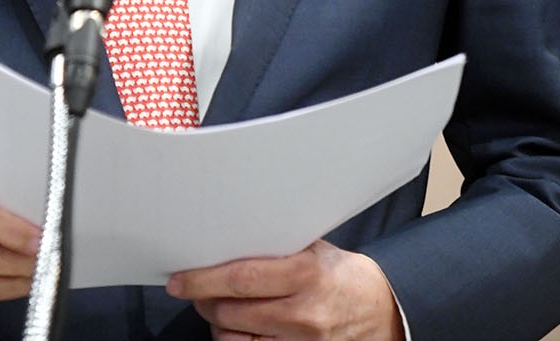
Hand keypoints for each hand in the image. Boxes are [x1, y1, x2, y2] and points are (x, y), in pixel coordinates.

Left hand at [168, 239, 403, 340]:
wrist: (381, 311)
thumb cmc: (339, 274)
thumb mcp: (313, 249)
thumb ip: (275, 245)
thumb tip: (224, 231)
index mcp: (305, 274)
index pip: (241, 278)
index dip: (202, 280)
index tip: (178, 279)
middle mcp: (303, 313)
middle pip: (232, 312)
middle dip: (204, 300)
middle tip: (191, 288)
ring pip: (237, 339)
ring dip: (216, 324)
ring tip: (215, 307)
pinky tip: (235, 328)